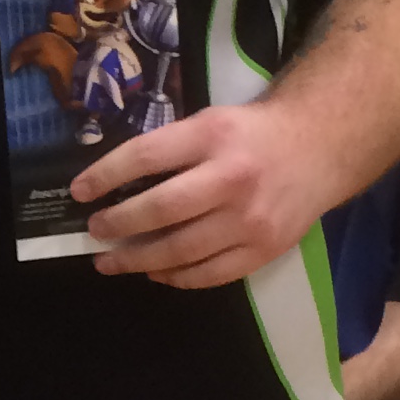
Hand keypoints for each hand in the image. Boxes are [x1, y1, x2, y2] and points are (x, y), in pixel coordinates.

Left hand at [70, 104, 327, 289]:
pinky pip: (212, 273)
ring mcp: (251, 218)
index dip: (106, 176)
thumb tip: (111, 184)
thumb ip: (169, 149)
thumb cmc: (251, 135)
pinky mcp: (265, 248)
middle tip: (95, 231)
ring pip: (182, 249)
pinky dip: (177, 277)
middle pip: (161, 209)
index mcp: (212, 136)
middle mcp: (232, 178)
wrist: (320, 148)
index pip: (145, 157)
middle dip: (118, 224)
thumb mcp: (209, 122)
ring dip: (138, 259)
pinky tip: (156, 272)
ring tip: (110, 261)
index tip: (79, 191)